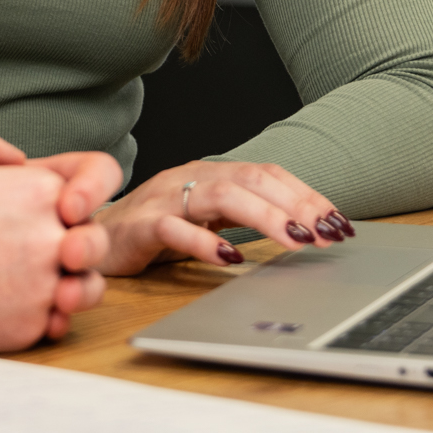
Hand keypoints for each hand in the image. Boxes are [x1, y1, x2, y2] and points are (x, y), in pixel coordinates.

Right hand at [0, 123, 118, 351]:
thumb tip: (13, 159)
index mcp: (38, 188)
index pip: (99, 174)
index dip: (89, 184)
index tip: (64, 200)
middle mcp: (51, 237)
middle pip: (93, 236)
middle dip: (76, 240)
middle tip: (40, 246)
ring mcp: (43, 286)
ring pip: (85, 286)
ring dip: (70, 283)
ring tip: (36, 283)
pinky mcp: (28, 327)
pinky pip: (56, 323)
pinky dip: (42, 317)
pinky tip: (15, 307)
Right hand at [92, 160, 350, 276]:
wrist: (94, 236)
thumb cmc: (154, 228)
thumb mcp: (206, 217)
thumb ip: (243, 216)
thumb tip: (302, 227)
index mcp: (210, 173)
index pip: (267, 173)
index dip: (306, 195)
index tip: (338, 221)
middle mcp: (190, 178)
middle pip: (251, 178)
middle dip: (295, 204)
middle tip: (327, 232)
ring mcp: (165, 199)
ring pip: (221, 196)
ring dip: (265, 217)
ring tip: (295, 240)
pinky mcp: (141, 226)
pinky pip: (175, 229)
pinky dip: (206, 242)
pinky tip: (231, 258)